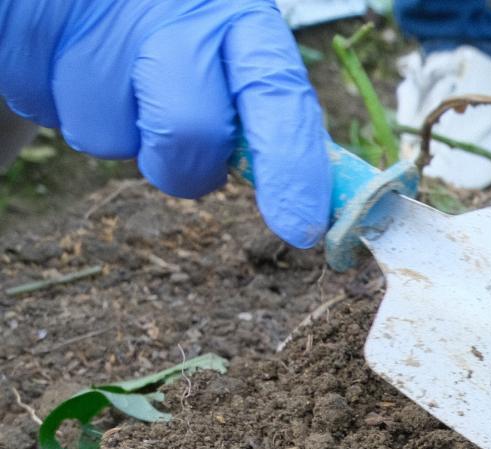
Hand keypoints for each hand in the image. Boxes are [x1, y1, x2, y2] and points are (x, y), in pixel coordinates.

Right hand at [0, 0, 330, 246]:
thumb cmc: (174, 25)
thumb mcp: (229, 49)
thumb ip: (266, 116)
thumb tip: (305, 211)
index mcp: (240, 17)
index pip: (280, 99)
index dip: (292, 169)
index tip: (300, 229)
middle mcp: (176, 11)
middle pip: (187, 133)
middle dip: (183, 168)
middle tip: (175, 151)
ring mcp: (98, 18)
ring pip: (105, 135)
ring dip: (109, 125)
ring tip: (109, 69)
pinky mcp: (29, 26)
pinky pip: (43, 107)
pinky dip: (55, 99)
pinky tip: (65, 56)